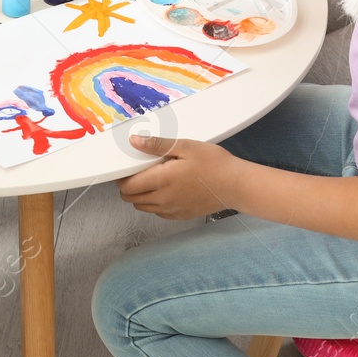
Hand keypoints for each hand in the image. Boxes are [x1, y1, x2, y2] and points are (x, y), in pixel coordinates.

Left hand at [115, 135, 242, 218]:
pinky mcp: (181, 215)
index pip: (128, 186)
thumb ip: (157, 145)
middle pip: (132, 199)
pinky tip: (164, 191)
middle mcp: (163, 199)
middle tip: (137, 172)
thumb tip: (134, 141)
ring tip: (150, 181)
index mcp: (161, 180)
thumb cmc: (213, 162)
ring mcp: (172, 210)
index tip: (125, 168)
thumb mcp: (185, 146)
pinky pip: (158, 212)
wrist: (235, 185)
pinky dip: (154, 203)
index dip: (121, 178)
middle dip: (128, 187)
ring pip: (143, 207)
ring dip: (140, 196)